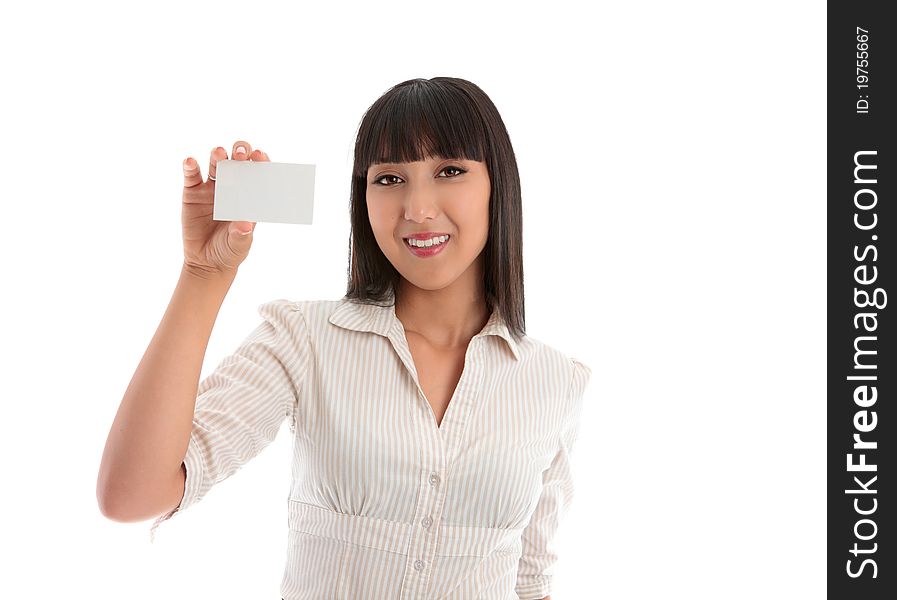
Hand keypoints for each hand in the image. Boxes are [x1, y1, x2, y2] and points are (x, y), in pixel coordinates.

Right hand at [180, 140, 269, 277]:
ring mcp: (212, 188)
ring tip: (219, 153)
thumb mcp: (238, 245)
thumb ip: (242, 235)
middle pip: (237, 162)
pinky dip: (190, 167)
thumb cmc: (229, 251)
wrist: (206, 261)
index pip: (257, 174)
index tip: (260, 156)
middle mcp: (232, 187)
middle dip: (240, 153)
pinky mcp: (192, 192)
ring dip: (218, 156)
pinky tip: (190, 162)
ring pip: (216, 165)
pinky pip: (192, 176)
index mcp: (249, 196)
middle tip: (240, 153)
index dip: (260, 163)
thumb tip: (246, 225)